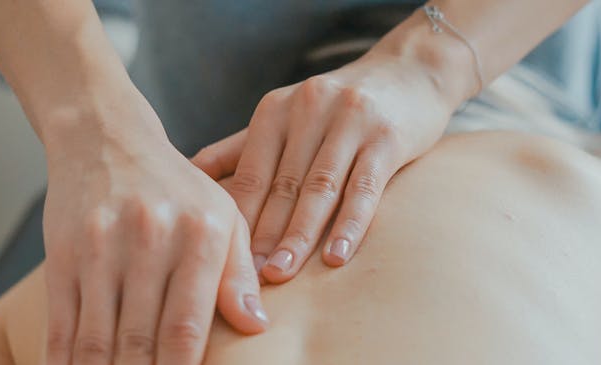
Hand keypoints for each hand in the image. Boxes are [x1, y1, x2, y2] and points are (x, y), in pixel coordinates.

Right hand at [40, 94, 267, 364]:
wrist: (107, 139)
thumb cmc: (177, 188)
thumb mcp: (222, 217)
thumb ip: (239, 273)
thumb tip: (256, 327)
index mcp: (199, 235)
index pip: (187, 329)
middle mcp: (149, 240)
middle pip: (139, 342)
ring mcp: (100, 247)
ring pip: (96, 340)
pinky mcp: (62, 254)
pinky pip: (61, 323)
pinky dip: (65, 360)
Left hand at [193, 50, 456, 282]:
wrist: (409, 71)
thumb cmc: (338, 106)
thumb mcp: (286, 115)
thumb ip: (241, 146)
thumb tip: (191, 174)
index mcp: (276, 109)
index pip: (250, 173)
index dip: (237, 218)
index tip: (223, 260)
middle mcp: (309, 109)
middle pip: (282, 184)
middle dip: (263, 235)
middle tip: (248, 278)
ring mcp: (350, 120)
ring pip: (320, 188)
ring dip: (299, 235)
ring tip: (281, 273)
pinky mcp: (387, 136)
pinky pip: (365, 187)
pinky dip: (350, 224)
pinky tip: (336, 257)